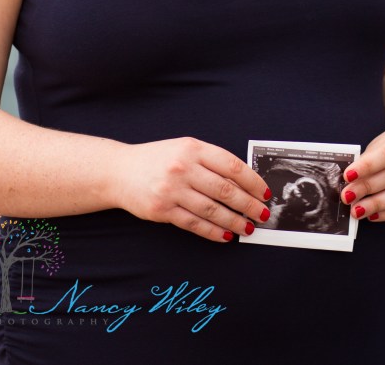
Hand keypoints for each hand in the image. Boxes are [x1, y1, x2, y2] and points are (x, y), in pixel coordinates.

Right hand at [113, 137, 270, 242]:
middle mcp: (183, 168)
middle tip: (263, 214)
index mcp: (193, 148)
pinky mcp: (163, 210)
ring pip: (212, 210)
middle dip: (249, 204)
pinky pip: (194, 224)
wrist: (119, 171)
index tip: (265, 192)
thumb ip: (210, 160)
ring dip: (235, 222)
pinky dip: (213, 232)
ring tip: (249, 228)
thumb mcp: (185, 148)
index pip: (231, 166)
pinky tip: (226, 235)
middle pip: (225, 190)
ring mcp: (172, 190)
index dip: (252, 181)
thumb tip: (244, 181)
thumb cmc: (158, 159)